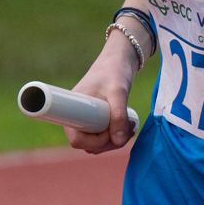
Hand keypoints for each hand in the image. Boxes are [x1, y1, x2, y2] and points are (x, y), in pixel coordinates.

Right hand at [64, 36, 142, 154]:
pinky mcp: (96, 119)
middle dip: (110, 142)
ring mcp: (86, 119)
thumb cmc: (114, 71)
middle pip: (88, 145)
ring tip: (131, 125)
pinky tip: (128, 126)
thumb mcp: (118, 93)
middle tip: (128, 128)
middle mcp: (76, 116)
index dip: (94, 142)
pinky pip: (102, 138)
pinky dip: (115, 137)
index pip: (76, 139)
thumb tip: (119, 141)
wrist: (119, 59)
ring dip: (115, 140)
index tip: (112, 132)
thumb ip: (119, 116)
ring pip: (96, 144)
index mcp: (73, 109)